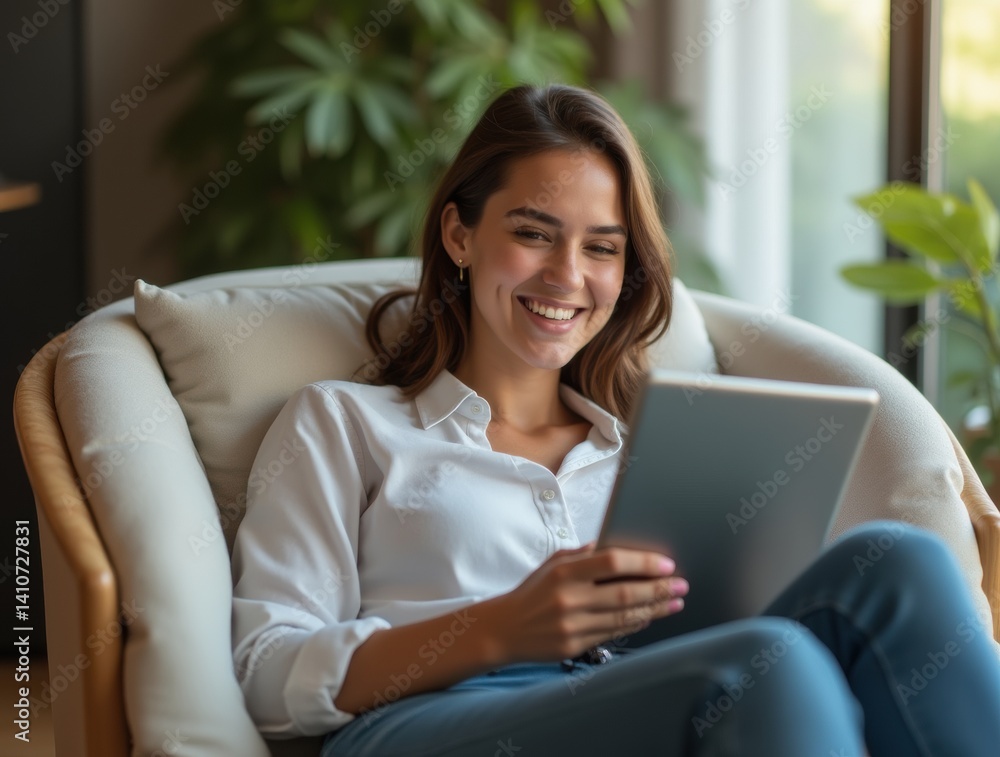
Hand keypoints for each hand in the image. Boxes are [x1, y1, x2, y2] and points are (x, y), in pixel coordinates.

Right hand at [489, 542, 688, 664]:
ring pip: (623, 618)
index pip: (611, 562)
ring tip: (674, 602)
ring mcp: (572, 625)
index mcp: (564, 572)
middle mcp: (568, 598)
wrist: (503, 629)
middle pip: (624, 593)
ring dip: (654, 610)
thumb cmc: (531, 593)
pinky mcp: (574, 646)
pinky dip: (635, 625)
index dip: (642, 563)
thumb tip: (612, 545)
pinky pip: (613, 634)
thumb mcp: (551, 564)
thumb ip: (582, 554)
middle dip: (658, 589)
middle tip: (680, 585)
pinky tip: (650, 617)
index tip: (666, 564)